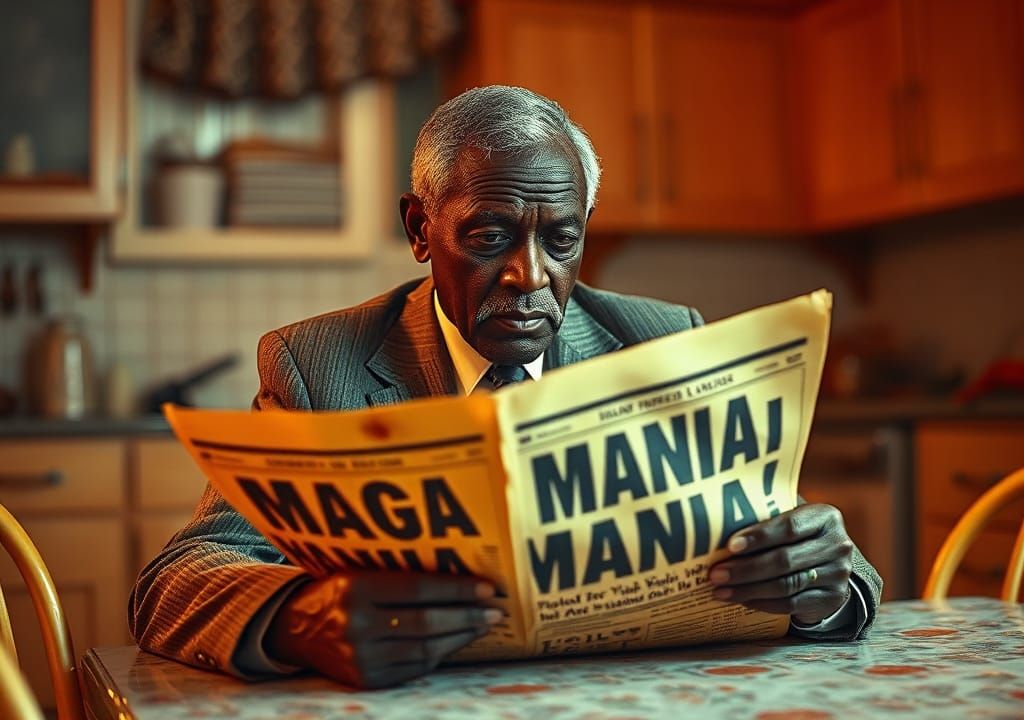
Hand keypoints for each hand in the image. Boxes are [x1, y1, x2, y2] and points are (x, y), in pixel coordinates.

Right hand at [266, 572, 500, 687]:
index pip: (419, 588)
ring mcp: (361, 656)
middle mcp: (357, 624)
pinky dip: (441, 655)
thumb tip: (458, 574)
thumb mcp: (359, 571)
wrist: (295, 629)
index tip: (486, 588)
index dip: (457, 589)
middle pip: (427, 621)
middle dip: (467, 615)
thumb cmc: (339, 592)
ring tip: (483, 625)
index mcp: (356, 587)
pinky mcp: (366, 679)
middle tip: (495, 610)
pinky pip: (414, 668)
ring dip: (461, 636)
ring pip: (425, 648)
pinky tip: (457, 642)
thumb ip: (399, 573)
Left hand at [708, 503, 853, 624]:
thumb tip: (716, 525)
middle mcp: (837, 545)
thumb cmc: (797, 536)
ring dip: (749, 589)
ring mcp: (838, 574)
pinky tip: (741, 600)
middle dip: (745, 569)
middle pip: (785, 560)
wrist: (830, 565)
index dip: (758, 537)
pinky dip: (762, 603)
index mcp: (825, 517)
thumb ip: (765, 518)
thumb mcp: (791, 520)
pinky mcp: (831, 599)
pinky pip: (791, 603)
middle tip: (716, 574)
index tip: (730, 545)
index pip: (789, 527)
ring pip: (786, 585)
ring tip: (721, 590)